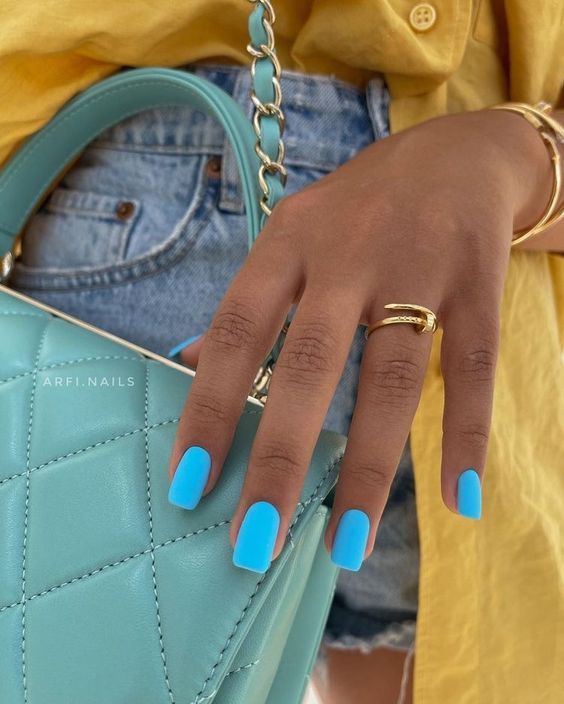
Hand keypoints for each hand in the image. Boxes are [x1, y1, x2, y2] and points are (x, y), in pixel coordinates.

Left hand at [167, 109, 548, 571]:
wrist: (457, 153)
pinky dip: (467, 434)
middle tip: (256, 542)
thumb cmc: (359, 208)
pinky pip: (474, 368)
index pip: (236, 332)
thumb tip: (191, 363)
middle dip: (279, 457)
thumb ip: (253, 301)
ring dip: (369, 469)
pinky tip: (460, 498)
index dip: (207, 409)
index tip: (188, 485)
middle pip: (309, 366)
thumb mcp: (294, 234)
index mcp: (289, 241)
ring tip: (348, 546)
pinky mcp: (478, 284)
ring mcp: (418, 268)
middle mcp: (348, 255)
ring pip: (393, 380)